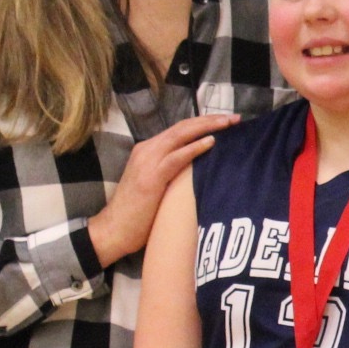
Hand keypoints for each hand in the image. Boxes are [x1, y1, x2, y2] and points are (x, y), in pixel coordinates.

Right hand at [89, 112, 237, 263]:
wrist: (114, 229)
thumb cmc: (137, 213)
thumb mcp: (156, 184)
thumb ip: (172, 171)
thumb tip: (198, 168)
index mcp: (148, 150)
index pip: (179, 130)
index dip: (203, 123)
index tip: (225, 121)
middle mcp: (147, 150)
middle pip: (182, 127)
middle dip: (210, 120)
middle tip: (235, 118)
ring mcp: (148, 161)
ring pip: (181, 135)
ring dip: (207, 127)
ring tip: (229, 123)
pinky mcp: (151, 177)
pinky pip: (177, 157)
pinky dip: (195, 148)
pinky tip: (211, 142)